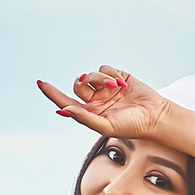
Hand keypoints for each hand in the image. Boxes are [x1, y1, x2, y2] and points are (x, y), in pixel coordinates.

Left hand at [38, 67, 169, 139]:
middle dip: (83, 82)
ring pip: (90, 75)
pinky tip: (122, 84)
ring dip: (101, 79)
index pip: (65, 102)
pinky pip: (104, 68)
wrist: (154, 115)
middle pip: (77, 85)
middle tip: (96, 86)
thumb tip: (64, 110)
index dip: (52, 93)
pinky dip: (111, 74)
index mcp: (89, 113)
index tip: (40, 83)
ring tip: (116, 88)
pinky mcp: (116, 76)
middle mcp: (94, 100)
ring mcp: (104, 88)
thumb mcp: (106, 126)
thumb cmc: (132, 126)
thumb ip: (85, 119)